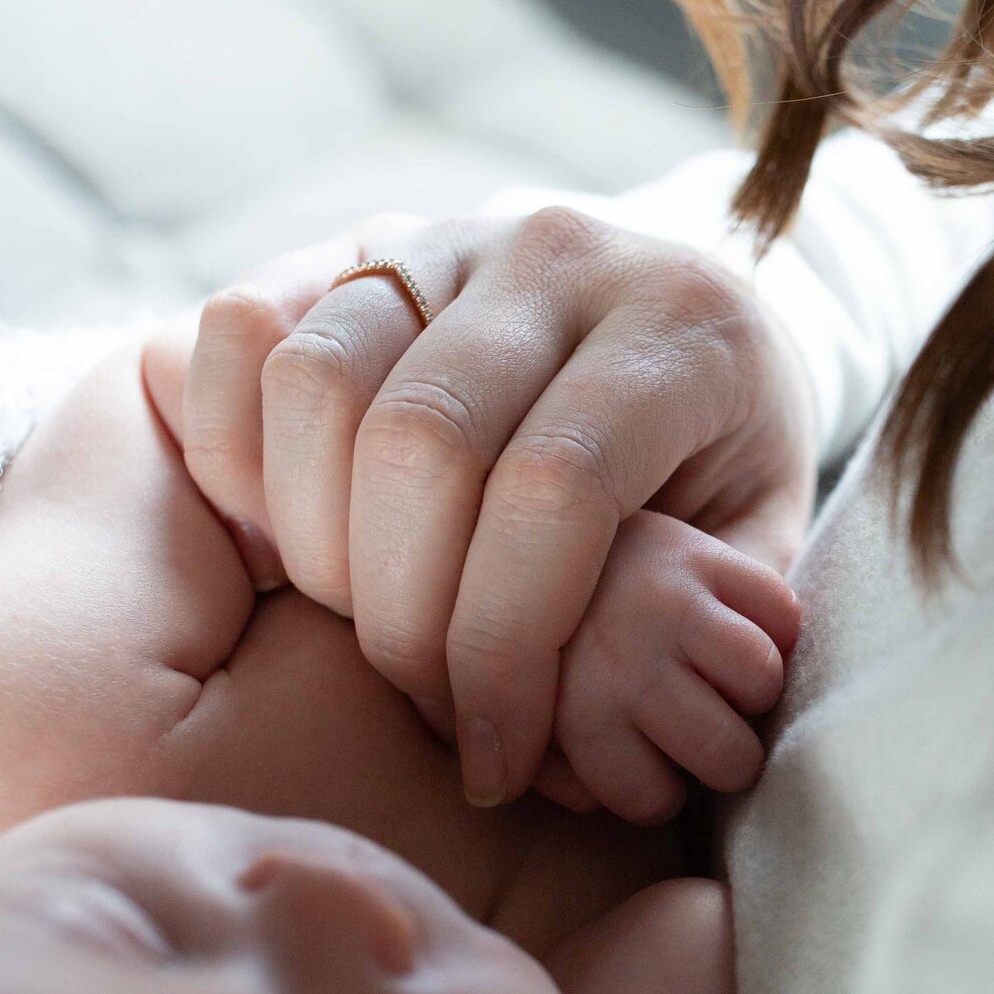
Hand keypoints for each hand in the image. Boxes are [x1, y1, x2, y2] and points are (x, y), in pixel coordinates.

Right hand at [147, 206, 817, 809]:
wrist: (695, 322)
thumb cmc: (719, 463)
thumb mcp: (755, 540)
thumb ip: (690, 617)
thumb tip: (573, 725)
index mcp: (680, 331)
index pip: (552, 488)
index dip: (503, 644)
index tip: (496, 757)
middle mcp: (560, 257)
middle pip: (420, 438)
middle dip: (403, 616)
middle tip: (428, 705)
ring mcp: (450, 236)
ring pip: (318, 379)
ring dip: (313, 539)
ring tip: (362, 621)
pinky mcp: (359, 243)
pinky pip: (245, 326)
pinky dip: (238, 449)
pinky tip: (289, 536)